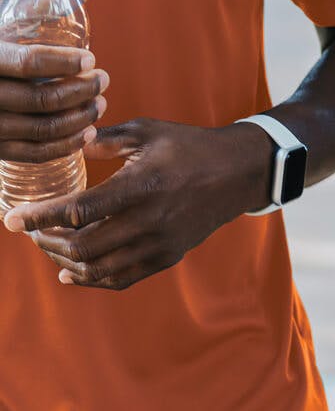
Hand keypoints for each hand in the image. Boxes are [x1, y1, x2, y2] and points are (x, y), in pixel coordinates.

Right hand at [0, 0, 107, 162]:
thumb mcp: (7, 22)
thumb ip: (45, 4)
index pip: (28, 62)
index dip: (64, 62)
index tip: (91, 58)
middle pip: (40, 99)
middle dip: (80, 90)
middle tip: (104, 80)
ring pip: (41, 129)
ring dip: (78, 118)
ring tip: (99, 104)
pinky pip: (32, 153)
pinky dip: (63, 145)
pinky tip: (85, 132)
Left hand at [3, 117, 273, 289]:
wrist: (236, 174)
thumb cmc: (188, 145)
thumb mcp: (148, 131)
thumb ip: (107, 140)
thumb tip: (73, 143)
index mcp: (141, 185)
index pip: (79, 211)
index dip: (40, 218)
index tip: (12, 220)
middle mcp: (149, 221)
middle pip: (82, 246)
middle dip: (46, 242)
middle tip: (29, 230)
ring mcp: (158, 244)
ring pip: (98, 268)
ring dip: (64, 261)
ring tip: (47, 247)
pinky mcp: (166, 257)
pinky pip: (120, 279)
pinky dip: (91, 279)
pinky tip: (71, 272)